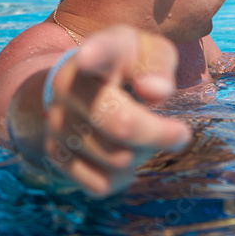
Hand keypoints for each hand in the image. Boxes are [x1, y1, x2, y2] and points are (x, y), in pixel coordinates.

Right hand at [40, 26, 192, 196]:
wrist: (80, 81)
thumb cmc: (126, 64)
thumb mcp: (149, 52)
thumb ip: (159, 64)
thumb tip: (157, 92)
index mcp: (98, 53)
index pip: (98, 51)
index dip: (95, 54)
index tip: (91, 57)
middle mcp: (68, 87)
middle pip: (122, 125)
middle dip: (159, 134)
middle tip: (179, 133)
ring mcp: (57, 123)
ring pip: (117, 159)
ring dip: (142, 154)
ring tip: (143, 136)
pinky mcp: (55, 154)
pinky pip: (100, 184)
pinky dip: (122, 176)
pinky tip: (125, 155)